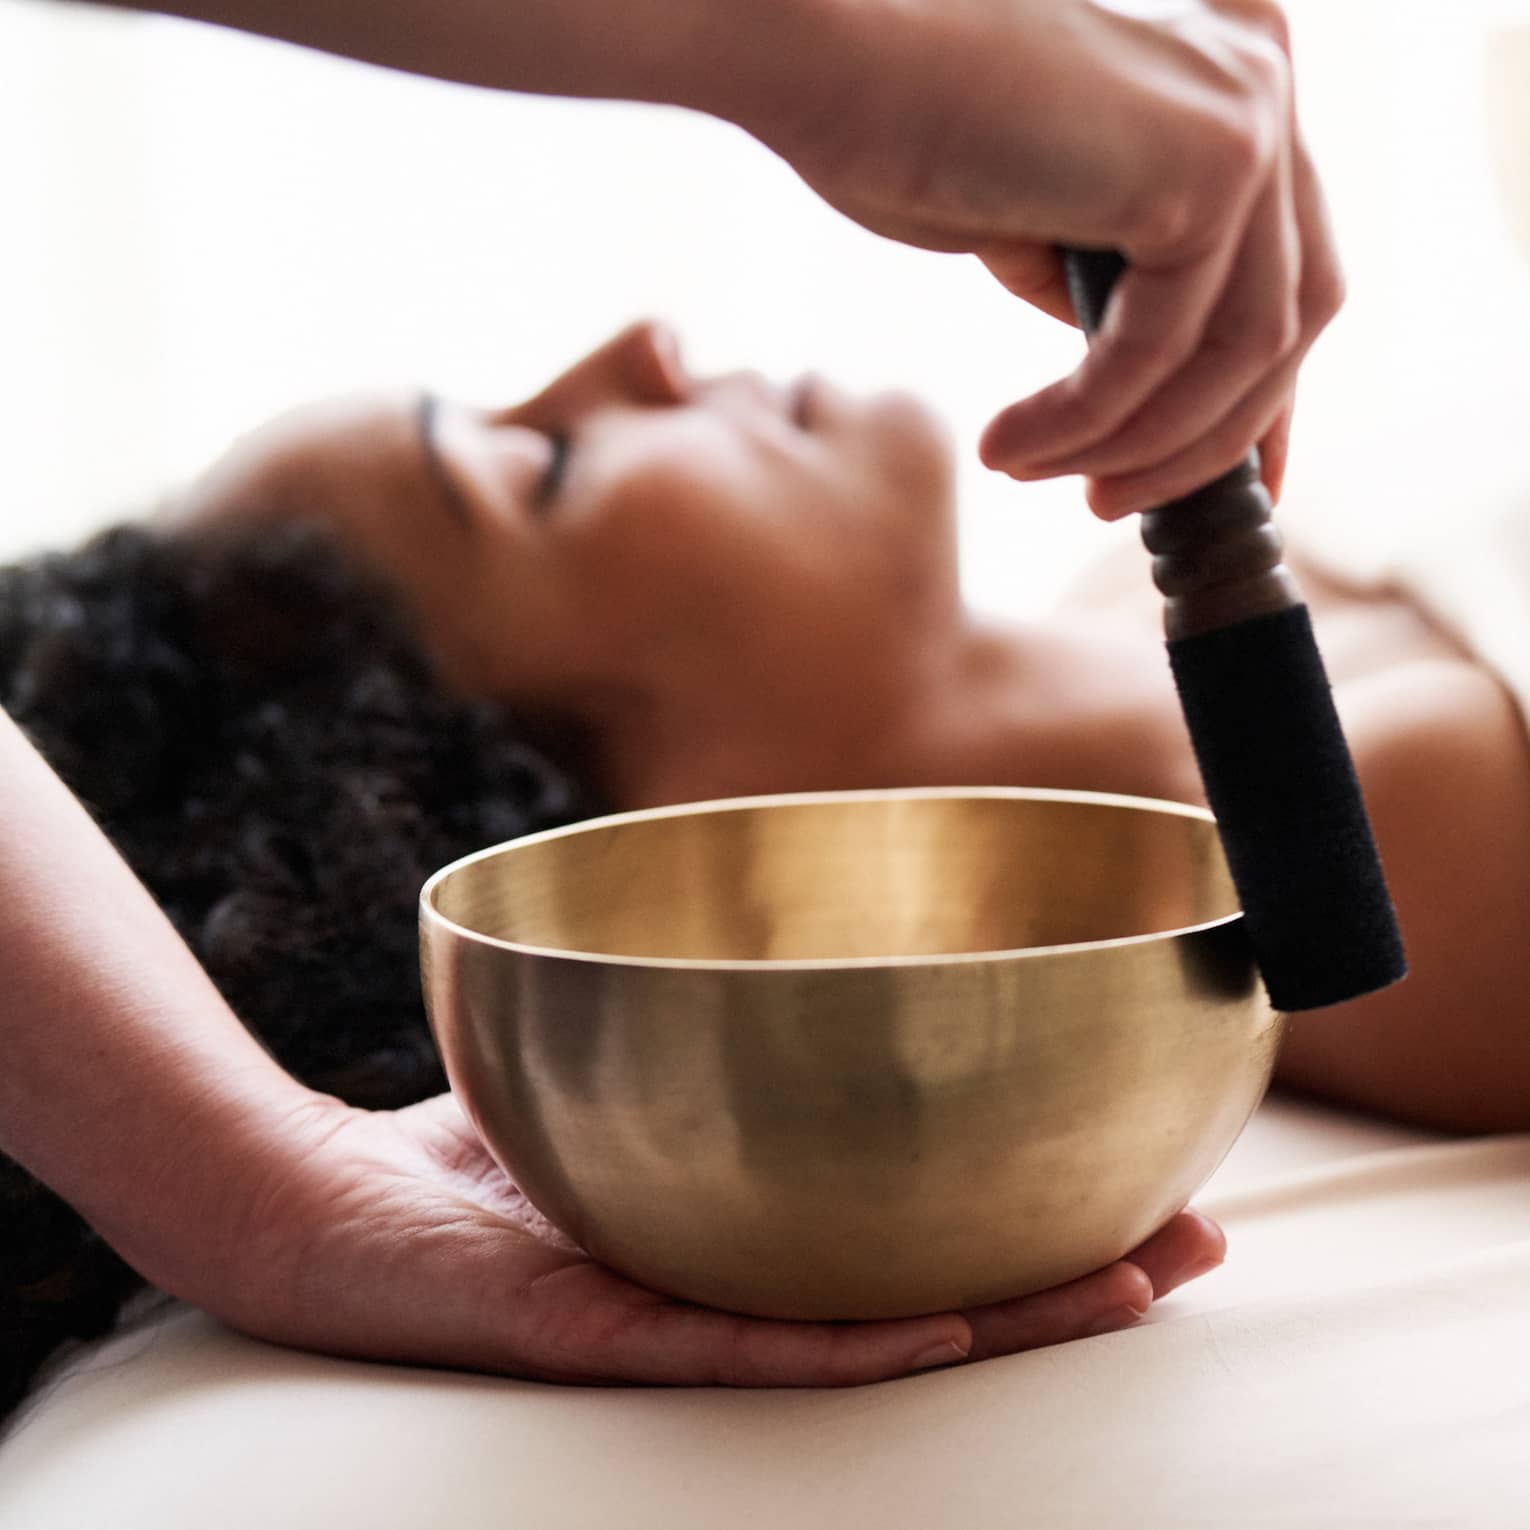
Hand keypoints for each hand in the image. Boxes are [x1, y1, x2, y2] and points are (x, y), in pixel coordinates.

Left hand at [197, 1091, 1224, 1386]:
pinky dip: (858, 1343)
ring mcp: (690, 1317)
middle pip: (938, 1285)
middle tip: (1195, 1240)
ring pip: (880, 1333)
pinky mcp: (616, 1334)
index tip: (1144, 1168)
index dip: (1040, 1202)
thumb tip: (792, 909)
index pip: (924, 1218)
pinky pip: (752, 1349)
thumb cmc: (467, 1133)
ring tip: (1129, 1284)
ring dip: (1011, 1315)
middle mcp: (745, 1282)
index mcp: (761, 1219)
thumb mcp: (609, 1047)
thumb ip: (698, 1003)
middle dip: (1071, 1265)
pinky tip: (956, 1326)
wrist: (313, 1201)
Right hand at [746, 0, 1342, 517]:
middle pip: (1289, 320)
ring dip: (1139, 443)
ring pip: (1240, 351)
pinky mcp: (1207, 163)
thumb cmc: (902, 131)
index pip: (1283, 277)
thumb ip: (1113, 284)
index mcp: (1229, 92)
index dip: (1260, 401)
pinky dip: (1088, 419)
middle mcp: (1259, 86)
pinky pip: (1161, 348)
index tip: (1222, 489)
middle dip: (1206, 438)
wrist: (830, 60)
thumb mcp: (1039, 225)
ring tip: (1041, 478)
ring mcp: (1246, 117)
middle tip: (1111, 506)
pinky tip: (1012, 448)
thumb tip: (1145, 380)